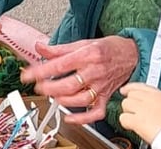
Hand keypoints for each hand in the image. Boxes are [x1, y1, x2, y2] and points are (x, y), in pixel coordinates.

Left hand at [20, 36, 138, 123]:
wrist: (132, 54)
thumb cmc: (109, 48)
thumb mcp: (84, 42)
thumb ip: (60, 48)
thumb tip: (40, 47)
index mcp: (87, 55)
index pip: (59, 65)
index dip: (40, 71)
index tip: (27, 75)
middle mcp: (94, 71)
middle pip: (67, 85)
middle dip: (48, 88)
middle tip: (38, 87)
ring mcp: (100, 86)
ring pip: (79, 99)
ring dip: (61, 100)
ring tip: (52, 96)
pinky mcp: (105, 97)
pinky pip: (94, 113)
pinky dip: (81, 118)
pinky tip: (69, 117)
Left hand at [119, 83, 160, 143]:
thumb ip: (159, 101)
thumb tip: (152, 103)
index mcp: (158, 94)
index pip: (140, 86)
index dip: (130, 88)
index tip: (125, 90)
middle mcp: (149, 98)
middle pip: (131, 94)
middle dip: (131, 103)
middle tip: (133, 112)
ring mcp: (142, 108)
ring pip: (125, 104)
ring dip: (128, 112)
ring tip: (134, 120)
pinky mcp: (137, 120)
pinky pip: (123, 118)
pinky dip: (125, 123)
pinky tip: (131, 126)